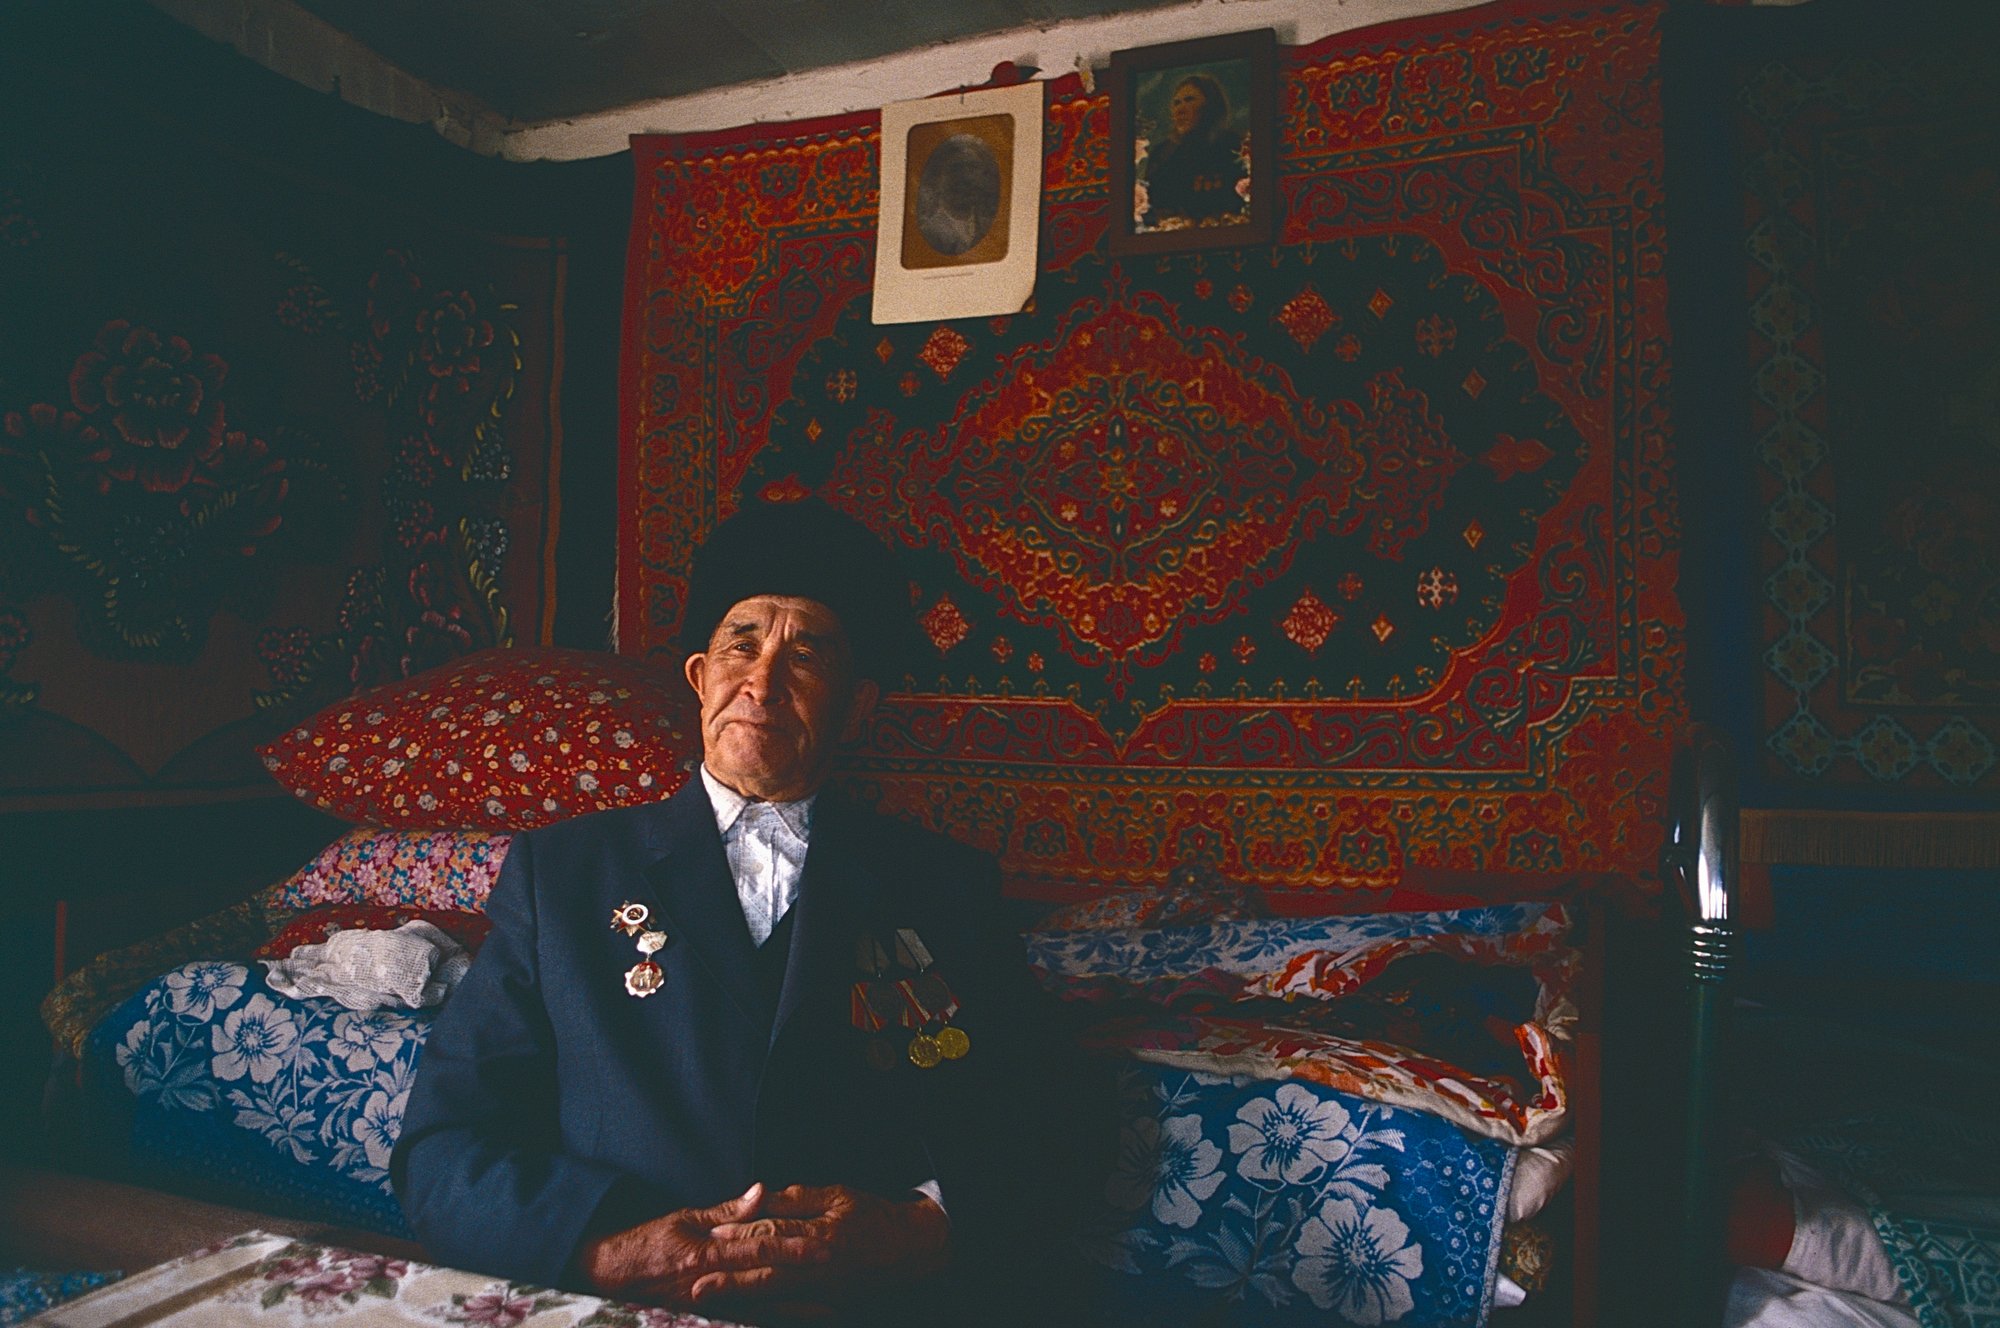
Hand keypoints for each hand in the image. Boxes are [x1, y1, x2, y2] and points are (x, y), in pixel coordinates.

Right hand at [577, 1182, 829, 1308]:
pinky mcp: (705, 1320)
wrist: (609, 1276)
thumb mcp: (683, 1217)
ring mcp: (708, 1307)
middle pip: (766, 1281)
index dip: (792, 1246)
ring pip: (760, 1310)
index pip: (757, 1247)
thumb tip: (761, 1191)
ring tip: (831, 1311)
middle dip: (805, 1281)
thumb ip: (725, 1210)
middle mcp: (711, 1283)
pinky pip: (743, 1325)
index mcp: (707, 1252)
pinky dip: (769, 1324)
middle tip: (841, 1279)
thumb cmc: (647, 1242)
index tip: (823, 1244)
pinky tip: (791, 1324)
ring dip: (796, 1310)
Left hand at [707, 1183, 950, 1296]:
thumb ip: (797, 1199)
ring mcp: (824, 1292)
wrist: (908, 1250)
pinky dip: (765, 1314)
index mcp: (821, 1235)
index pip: (773, 1233)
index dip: (740, 1234)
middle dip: (729, 1279)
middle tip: (696, 1283)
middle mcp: (820, 1267)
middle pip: (767, 1272)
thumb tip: (761, 1195)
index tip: (710, 1235)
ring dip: (740, 1300)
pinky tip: (743, 1314)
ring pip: (774, 1297)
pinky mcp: (827, 1307)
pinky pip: (791, 1313)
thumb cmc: (871, 1216)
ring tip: (710, 1300)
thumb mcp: (837, 1195)